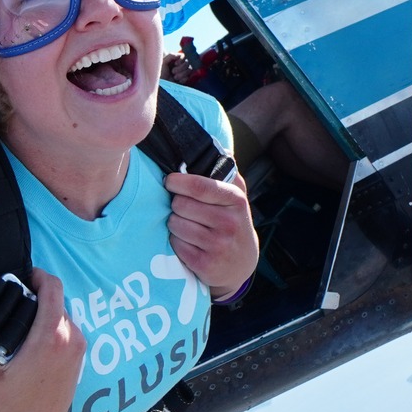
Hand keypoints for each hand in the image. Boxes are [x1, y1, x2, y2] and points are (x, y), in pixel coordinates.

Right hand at [0, 269, 83, 411]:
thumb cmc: (3, 406)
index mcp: (51, 338)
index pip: (53, 287)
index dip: (37, 275)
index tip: (21, 277)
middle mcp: (72, 341)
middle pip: (57, 300)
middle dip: (37, 298)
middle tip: (14, 307)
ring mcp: (79, 352)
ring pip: (63, 315)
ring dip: (44, 315)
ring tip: (21, 329)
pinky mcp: (80, 362)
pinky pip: (68, 331)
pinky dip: (52, 330)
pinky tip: (32, 345)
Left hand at [164, 169, 257, 298]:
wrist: (242, 263)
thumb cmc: (233, 222)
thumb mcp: (236, 196)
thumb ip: (226, 172)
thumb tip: (218, 146)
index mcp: (236, 200)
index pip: (199, 186)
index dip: (178, 181)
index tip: (169, 181)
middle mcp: (229, 223)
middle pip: (181, 205)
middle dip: (176, 204)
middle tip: (183, 208)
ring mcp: (218, 245)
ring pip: (175, 224)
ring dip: (175, 223)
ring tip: (187, 225)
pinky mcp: (205, 264)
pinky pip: (175, 244)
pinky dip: (176, 241)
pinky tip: (189, 241)